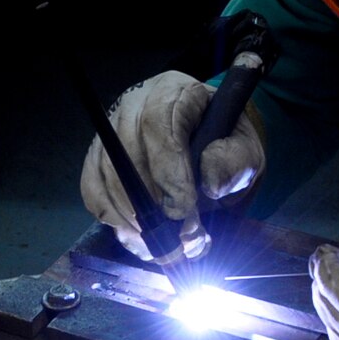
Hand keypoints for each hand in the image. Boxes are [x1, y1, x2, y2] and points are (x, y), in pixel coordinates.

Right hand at [79, 71, 264, 261]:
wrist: (210, 151)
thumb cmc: (225, 147)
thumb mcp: (245, 151)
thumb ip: (235, 162)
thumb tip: (211, 183)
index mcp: (174, 93)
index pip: (158, 125)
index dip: (167, 171)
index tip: (184, 210)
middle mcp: (133, 106)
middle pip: (125, 152)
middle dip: (150, 205)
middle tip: (177, 240)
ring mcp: (110, 132)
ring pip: (107, 176)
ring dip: (133, 220)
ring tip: (164, 246)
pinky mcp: (97, 159)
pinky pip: (93, 191)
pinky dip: (114, 221)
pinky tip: (140, 238)